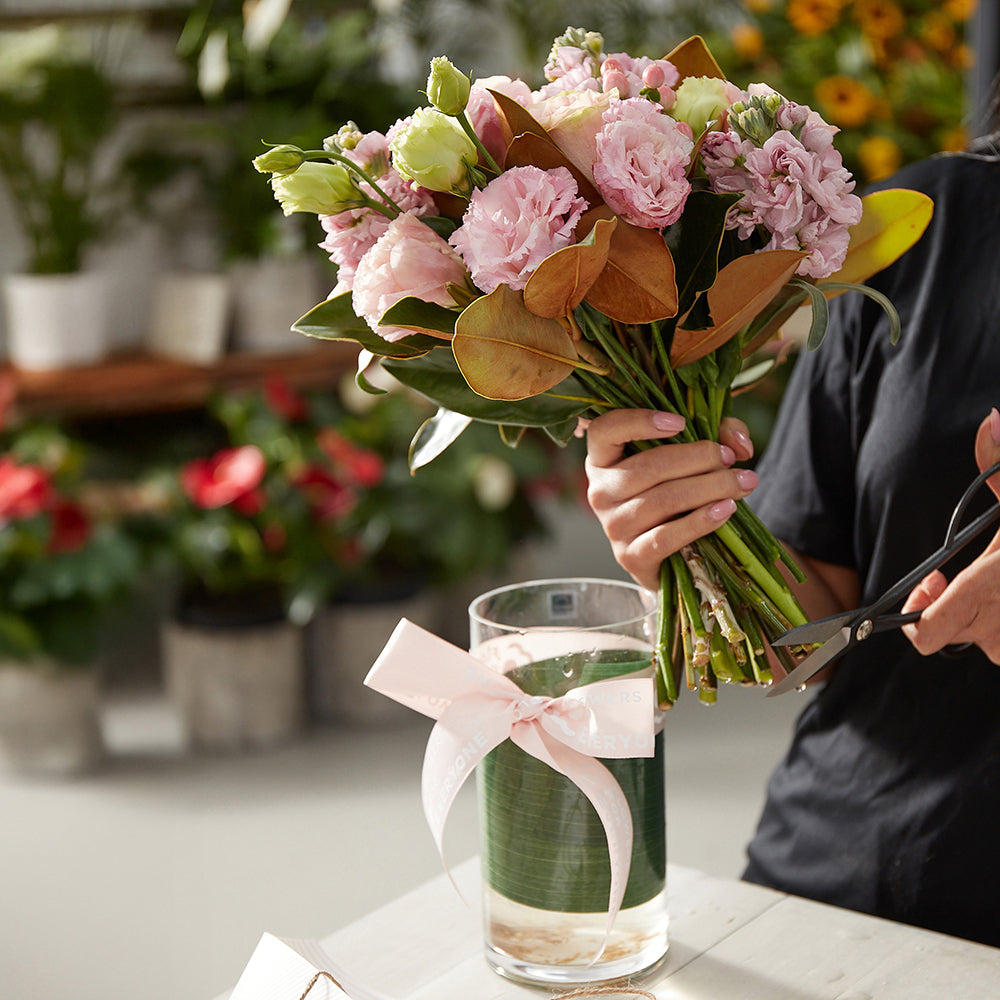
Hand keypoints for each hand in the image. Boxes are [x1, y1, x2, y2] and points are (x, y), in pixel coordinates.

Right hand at [583, 409, 757, 590]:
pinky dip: (699, 522)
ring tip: (742, 483)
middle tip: (730, 459)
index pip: (604, 430)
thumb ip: (719, 436)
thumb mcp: (694, 456)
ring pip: (662, 500)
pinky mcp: (630, 556)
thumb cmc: (676, 495)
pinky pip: (665, 537)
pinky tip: (726, 510)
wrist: (671, 556)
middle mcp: (600, 492)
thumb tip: (739, 444)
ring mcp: (612, 526)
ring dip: (709, 488)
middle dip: (698, 458)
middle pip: (647, 467)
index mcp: (604, 460)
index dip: (637, 421)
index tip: (680, 422)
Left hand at [902, 408, 999, 662]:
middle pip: (952, 633)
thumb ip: (999, 466)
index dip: (915, 617)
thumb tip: (993, 420)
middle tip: (959, 576)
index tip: (933, 580)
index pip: (926, 634)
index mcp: (989, 592)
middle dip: (952, 605)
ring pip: (985, 639)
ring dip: (988, 615)